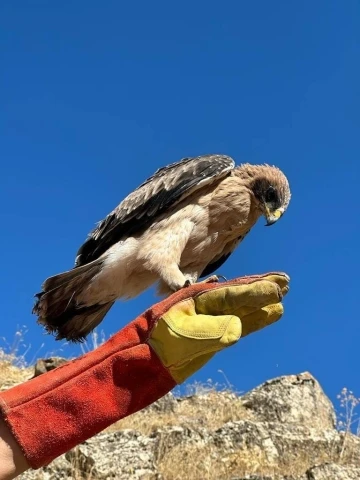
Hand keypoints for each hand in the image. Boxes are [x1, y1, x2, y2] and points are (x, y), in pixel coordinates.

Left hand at [148, 272, 289, 382]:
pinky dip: (258, 319)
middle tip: (286, 281)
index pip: (230, 294)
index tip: (274, 288)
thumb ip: (206, 331)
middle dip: (262, 287)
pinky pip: (243, 323)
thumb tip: (237, 330)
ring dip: (264, 300)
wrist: (148, 357)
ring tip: (284, 291)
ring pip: (245, 307)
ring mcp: (215, 319)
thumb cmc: (160, 342)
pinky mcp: (218, 334)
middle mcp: (209, 306)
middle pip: (241, 294)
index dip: (253, 291)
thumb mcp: (179, 335)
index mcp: (199, 299)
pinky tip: (273, 313)